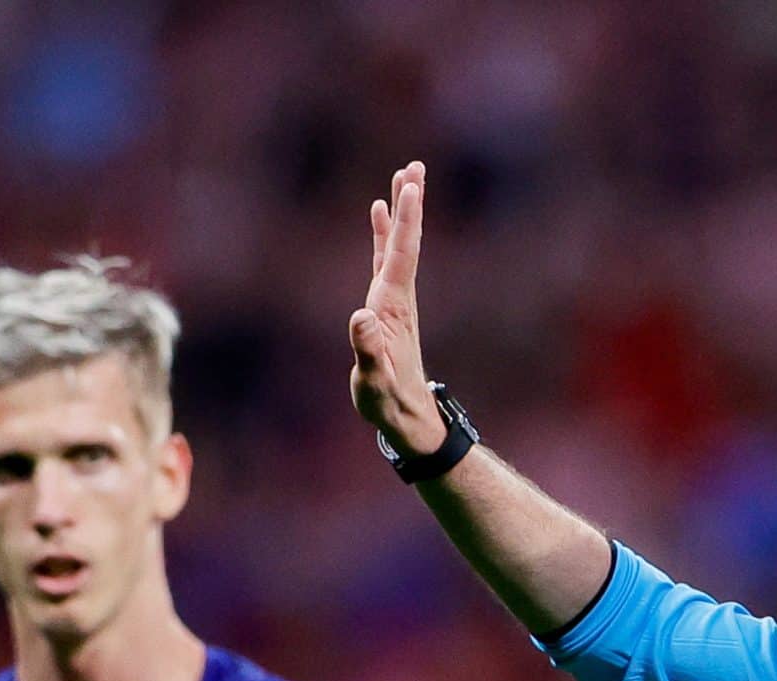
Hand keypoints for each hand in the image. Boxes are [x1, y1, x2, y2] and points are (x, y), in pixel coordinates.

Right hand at [350, 162, 445, 455]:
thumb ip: (368, 352)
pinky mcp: (385, 306)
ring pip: (396, 245)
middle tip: (414, 166)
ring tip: (402, 176)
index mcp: (393, 306)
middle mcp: (397, 295)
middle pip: (405, 241)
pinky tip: (378, 214)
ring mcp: (392, 299)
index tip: (410, 184)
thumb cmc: (388, 403)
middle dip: (409, 203)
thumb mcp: (374, 382)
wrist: (405, 418)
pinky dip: (382, 234)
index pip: (401, 254)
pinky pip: (383, 259)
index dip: (405, 219)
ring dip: (399, 211)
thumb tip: (362, 319)